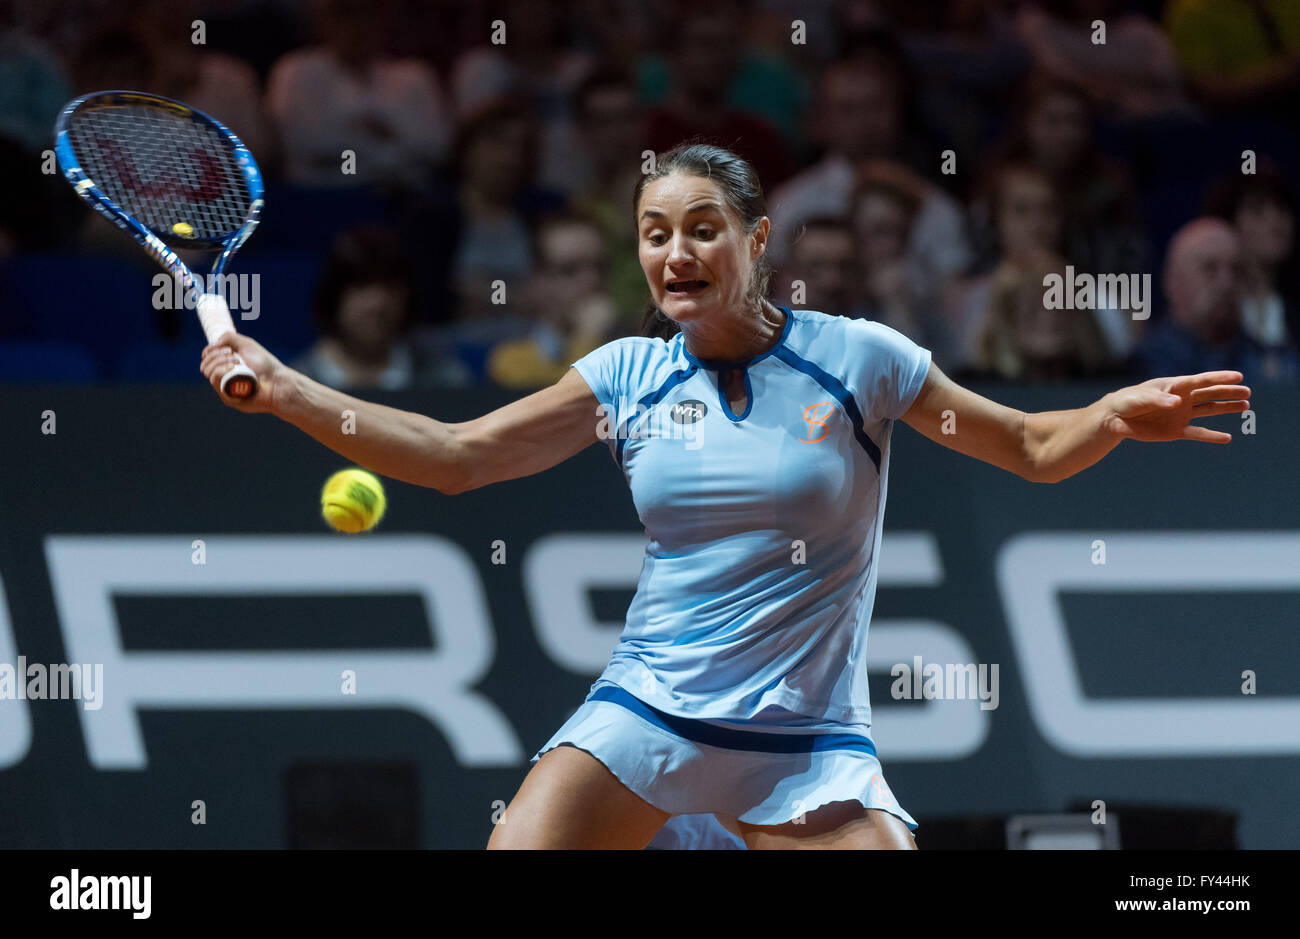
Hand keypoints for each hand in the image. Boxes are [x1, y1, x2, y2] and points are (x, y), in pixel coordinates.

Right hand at [199, 332, 286, 414]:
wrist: (277, 382)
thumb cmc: (265, 365)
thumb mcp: (247, 345)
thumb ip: (229, 338)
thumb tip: (213, 343)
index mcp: (226, 365)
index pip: (207, 358)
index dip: (210, 351)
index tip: (226, 348)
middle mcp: (224, 377)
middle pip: (205, 366)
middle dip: (216, 356)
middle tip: (233, 354)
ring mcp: (226, 389)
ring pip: (209, 374)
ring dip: (220, 363)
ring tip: (237, 362)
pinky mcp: (229, 398)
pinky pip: (216, 384)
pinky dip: (223, 373)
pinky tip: (233, 369)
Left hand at [1102, 371, 1249, 442]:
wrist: (1115, 418)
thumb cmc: (1128, 401)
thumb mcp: (1141, 398)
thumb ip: (1159, 400)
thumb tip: (1177, 403)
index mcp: (1175, 386)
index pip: (1201, 381)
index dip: (1219, 378)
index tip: (1238, 377)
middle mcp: (1182, 399)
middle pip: (1210, 394)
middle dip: (1228, 393)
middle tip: (1247, 392)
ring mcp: (1180, 415)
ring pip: (1208, 410)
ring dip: (1225, 408)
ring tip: (1245, 406)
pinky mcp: (1176, 430)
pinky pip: (1197, 433)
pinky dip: (1211, 436)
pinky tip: (1227, 438)